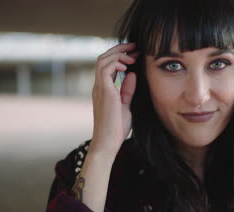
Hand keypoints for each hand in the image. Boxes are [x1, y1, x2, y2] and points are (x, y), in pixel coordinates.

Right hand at [89, 42, 138, 157]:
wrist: (108, 142)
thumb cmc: (117, 128)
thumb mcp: (126, 105)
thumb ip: (127, 90)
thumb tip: (132, 74)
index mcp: (104, 89)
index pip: (108, 65)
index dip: (120, 56)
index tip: (135, 54)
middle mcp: (99, 86)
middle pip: (103, 58)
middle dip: (119, 49)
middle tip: (134, 46)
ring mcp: (99, 88)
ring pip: (102, 60)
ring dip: (118, 54)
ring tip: (133, 55)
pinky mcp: (104, 91)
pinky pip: (105, 68)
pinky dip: (116, 62)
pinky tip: (128, 65)